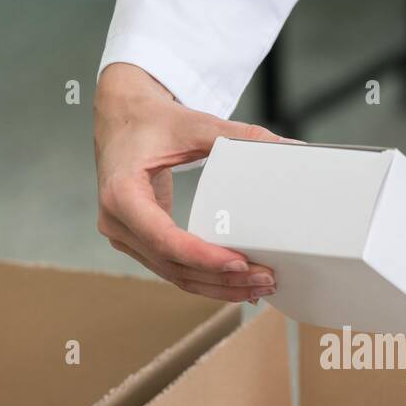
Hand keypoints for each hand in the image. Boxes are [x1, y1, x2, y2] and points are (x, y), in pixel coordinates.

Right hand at [94, 62, 280, 301]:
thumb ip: (239, 136)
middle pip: (174, 265)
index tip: (239, 263)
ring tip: (258, 287)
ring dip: (217, 285)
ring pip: (174, 275)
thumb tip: (288, 145)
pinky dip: (204, 278)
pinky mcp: (138, 242)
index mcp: (122, 193)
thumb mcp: (194, 124)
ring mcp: (125, 236)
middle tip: (264, 279)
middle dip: (221, 278)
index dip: (202, 257)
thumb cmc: (149, 121)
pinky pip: (172, 268)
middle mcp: (117, 222)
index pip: (164, 238)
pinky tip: (235, 283)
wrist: (121, 119)